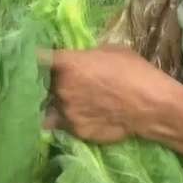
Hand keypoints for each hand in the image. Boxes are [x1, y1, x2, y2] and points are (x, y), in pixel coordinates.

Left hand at [42, 45, 173, 143]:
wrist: (151, 105)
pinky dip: (65, 120)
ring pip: (47, 107)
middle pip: (38, 84)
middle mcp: (60, 88)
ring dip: (52, 104)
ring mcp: (66, 112)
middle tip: (49, 82)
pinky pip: (62, 123)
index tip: (31, 60)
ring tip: (62, 102)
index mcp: (66, 63)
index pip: (34, 59)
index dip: (31, 59)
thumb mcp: (109, 51)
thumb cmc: (133, 71)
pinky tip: (76, 116)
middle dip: (42, 83)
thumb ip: (85, 56)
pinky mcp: (74, 131)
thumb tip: (77, 61)